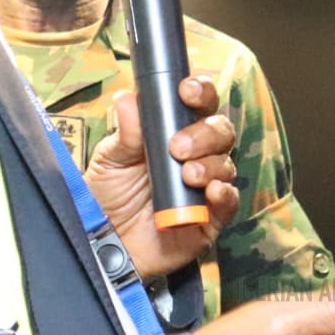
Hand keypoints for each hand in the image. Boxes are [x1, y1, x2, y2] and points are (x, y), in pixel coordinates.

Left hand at [84, 75, 239, 278]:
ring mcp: (205, 187)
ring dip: (210, 165)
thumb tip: (127, 97)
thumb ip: (125, 132)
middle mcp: (196, 156)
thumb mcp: (110, 160)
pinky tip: (212, 191)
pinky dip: (226, 194)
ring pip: (226, 164)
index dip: (199, 92)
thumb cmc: (108, 196)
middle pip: (220, 131)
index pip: (198, 104)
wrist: (104, 242)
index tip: (185, 91)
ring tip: (186, 175)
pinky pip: (230, 202)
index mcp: (173, 132)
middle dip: (204, 134)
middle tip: (178, 147)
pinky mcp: (211, 218)